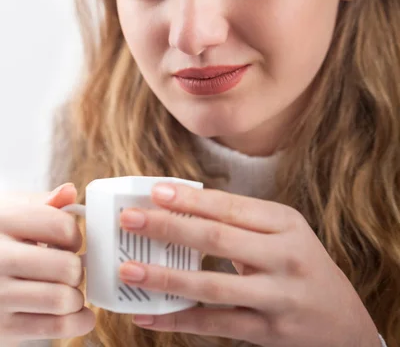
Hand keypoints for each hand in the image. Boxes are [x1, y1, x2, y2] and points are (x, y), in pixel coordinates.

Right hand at [0, 184, 94, 340]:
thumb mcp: (10, 212)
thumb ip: (43, 204)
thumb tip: (70, 192)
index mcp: (3, 222)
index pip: (62, 227)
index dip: (75, 236)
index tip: (69, 243)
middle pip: (67, 266)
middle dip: (76, 269)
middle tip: (68, 269)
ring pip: (63, 299)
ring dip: (75, 297)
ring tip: (66, 290)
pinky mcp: (2, 329)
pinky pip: (56, 327)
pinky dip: (76, 322)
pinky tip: (76, 314)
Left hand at [119, 183, 380, 346]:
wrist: (343, 320)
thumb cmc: (301, 264)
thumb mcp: (284, 233)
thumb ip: (242, 222)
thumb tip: (179, 210)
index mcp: (285, 223)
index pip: (230, 206)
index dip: (190, 199)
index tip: (155, 191)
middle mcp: (283, 256)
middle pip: (217, 238)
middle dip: (169, 226)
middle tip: (130, 219)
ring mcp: (276, 296)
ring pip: (212, 285)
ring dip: (166, 276)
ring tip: (129, 269)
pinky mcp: (267, 332)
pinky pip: (215, 325)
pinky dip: (178, 319)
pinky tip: (148, 315)